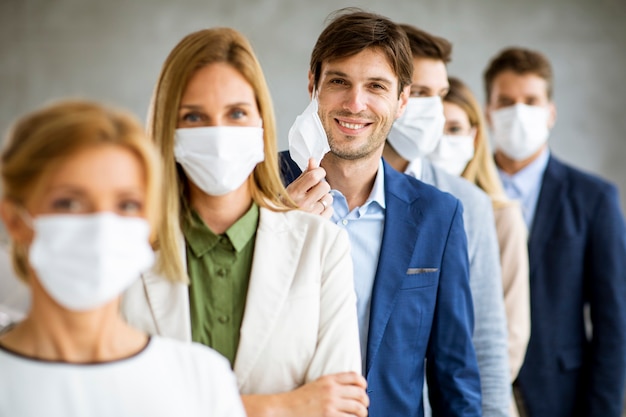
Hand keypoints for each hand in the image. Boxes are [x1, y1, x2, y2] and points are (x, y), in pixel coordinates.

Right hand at [242, 372, 368, 416]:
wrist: (285, 409)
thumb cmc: (299, 399)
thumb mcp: (316, 385)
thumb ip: (332, 385)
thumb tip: (350, 391)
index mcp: (329, 379)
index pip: (355, 377)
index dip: (363, 385)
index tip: (363, 391)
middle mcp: (332, 389)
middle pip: (360, 394)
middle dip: (365, 402)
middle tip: (363, 408)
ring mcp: (331, 403)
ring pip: (359, 408)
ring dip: (362, 414)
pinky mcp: (330, 416)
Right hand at [285, 157, 332, 218]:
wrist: (281, 226)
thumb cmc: (287, 205)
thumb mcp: (292, 188)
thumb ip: (304, 174)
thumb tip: (313, 159)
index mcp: (294, 192)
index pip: (314, 176)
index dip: (319, 172)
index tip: (318, 174)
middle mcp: (303, 204)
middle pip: (325, 186)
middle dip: (322, 187)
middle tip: (315, 190)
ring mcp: (311, 215)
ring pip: (329, 199)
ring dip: (324, 199)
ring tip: (314, 202)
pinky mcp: (318, 223)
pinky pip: (330, 210)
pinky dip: (326, 209)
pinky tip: (317, 211)